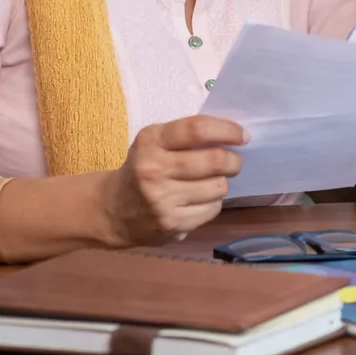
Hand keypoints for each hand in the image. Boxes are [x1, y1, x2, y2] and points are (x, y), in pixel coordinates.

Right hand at [100, 115, 248, 245]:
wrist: (112, 210)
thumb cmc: (143, 168)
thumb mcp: (154, 143)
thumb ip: (187, 136)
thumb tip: (233, 134)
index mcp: (151, 141)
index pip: (197, 129)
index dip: (227, 130)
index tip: (243, 135)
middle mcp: (154, 170)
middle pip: (214, 160)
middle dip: (233, 160)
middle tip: (234, 161)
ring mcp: (162, 200)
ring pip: (218, 187)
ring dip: (222, 183)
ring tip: (211, 182)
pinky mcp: (171, 224)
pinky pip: (212, 210)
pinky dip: (213, 203)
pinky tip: (200, 200)